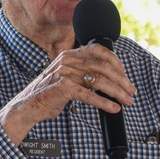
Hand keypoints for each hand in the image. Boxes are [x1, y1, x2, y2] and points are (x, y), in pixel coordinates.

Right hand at [0, 42, 135, 143]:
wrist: (28, 105)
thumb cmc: (49, 92)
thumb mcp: (66, 76)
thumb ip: (82, 73)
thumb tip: (108, 79)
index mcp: (69, 55)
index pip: (97, 49)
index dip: (114, 59)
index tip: (124, 72)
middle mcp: (68, 61)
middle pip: (103, 66)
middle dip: (121, 79)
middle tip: (131, 90)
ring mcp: (65, 74)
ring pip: (100, 80)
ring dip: (117, 92)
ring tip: (127, 101)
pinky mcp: (64, 88)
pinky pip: (90, 95)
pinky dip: (104, 103)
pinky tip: (113, 108)